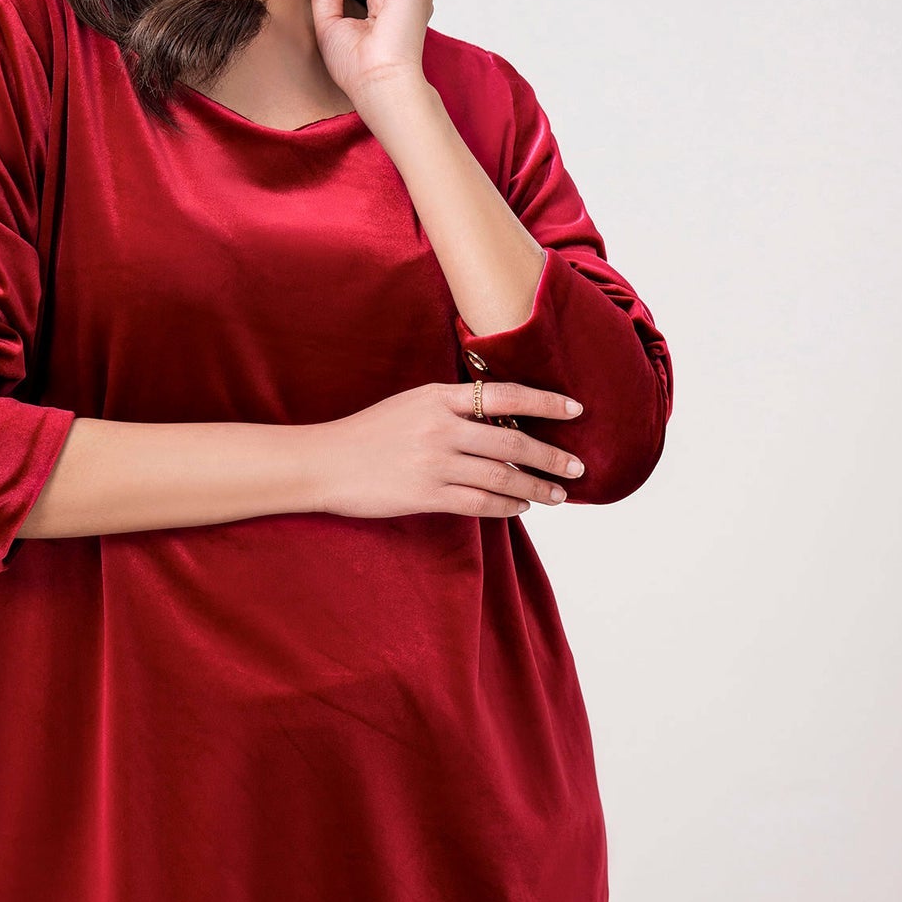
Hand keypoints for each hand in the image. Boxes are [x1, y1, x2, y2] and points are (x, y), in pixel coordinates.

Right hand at [310, 380, 586, 521]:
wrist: (324, 462)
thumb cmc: (366, 433)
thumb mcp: (410, 404)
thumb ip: (451, 407)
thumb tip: (497, 418)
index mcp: (439, 397)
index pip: (506, 394)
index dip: (546, 400)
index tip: (576, 409)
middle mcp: (441, 427)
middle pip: (512, 440)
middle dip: (551, 455)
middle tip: (578, 468)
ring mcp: (434, 462)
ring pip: (501, 476)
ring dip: (536, 487)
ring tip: (559, 495)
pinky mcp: (426, 494)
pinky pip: (479, 502)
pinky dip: (506, 506)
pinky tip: (522, 507)